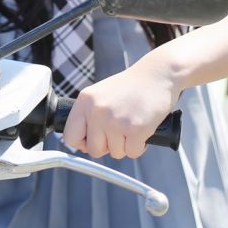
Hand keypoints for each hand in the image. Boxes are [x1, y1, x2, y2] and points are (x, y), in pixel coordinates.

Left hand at [62, 49, 179, 159]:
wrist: (157, 74)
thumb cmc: (131, 87)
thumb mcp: (101, 95)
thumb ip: (89, 115)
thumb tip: (82, 144)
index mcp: (85, 101)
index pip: (70, 136)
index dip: (83, 144)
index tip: (94, 141)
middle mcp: (97, 111)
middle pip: (94, 150)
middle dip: (108, 146)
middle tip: (119, 132)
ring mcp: (115, 121)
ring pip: (116, 153)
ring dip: (126, 145)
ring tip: (132, 125)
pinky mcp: (135, 129)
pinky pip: (133, 153)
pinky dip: (140, 146)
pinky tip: (142, 129)